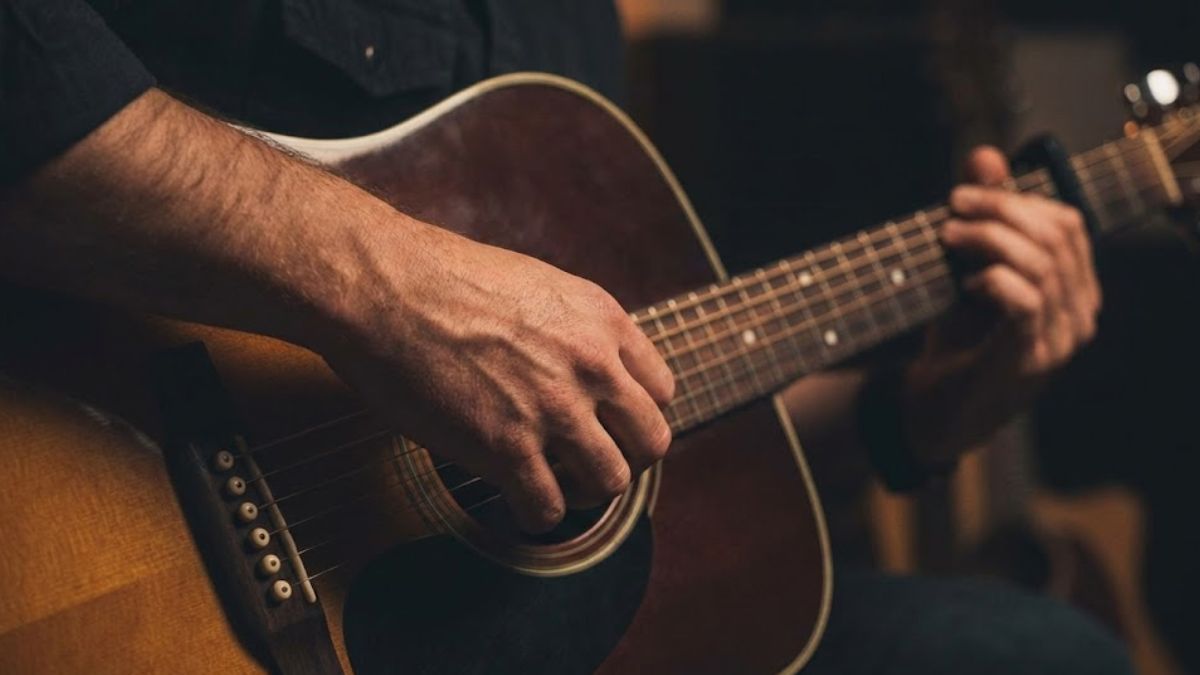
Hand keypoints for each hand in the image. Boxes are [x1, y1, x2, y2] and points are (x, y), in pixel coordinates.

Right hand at [319, 222, 674, 532]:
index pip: (661, 390)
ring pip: (611, 482)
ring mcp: (552, 410)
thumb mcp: (537, 285)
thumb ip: (573, 328)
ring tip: (557, 486)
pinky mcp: (506, 449)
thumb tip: (581, 363)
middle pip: (652, 441)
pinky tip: (516, 501)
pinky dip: (536, 515)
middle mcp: (591, 366)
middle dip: (626, 459)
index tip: (609, 424)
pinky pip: (549, 510)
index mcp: (602, 321)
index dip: (635, 414)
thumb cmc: (441, 278)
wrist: (384, 287)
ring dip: (586, 493)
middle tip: (591, 462)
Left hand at [901, 146, 1101, 463]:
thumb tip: (985, 154)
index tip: (963, 193)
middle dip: (1001, 210)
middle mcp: (1079, 312)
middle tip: (952, 207)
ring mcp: (1060, 340)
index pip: (1067, 222)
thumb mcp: (968, 268)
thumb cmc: (959, 338)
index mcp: (1073, 286)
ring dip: (989, 240)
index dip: (1017, 198)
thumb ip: (983, 215)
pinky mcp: (1030, 361)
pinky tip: (965, 282)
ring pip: (1044, 266)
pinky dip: (994, 281)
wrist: (935, 408)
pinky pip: (1026, 304)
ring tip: (947, 236)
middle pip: (1058, 237)